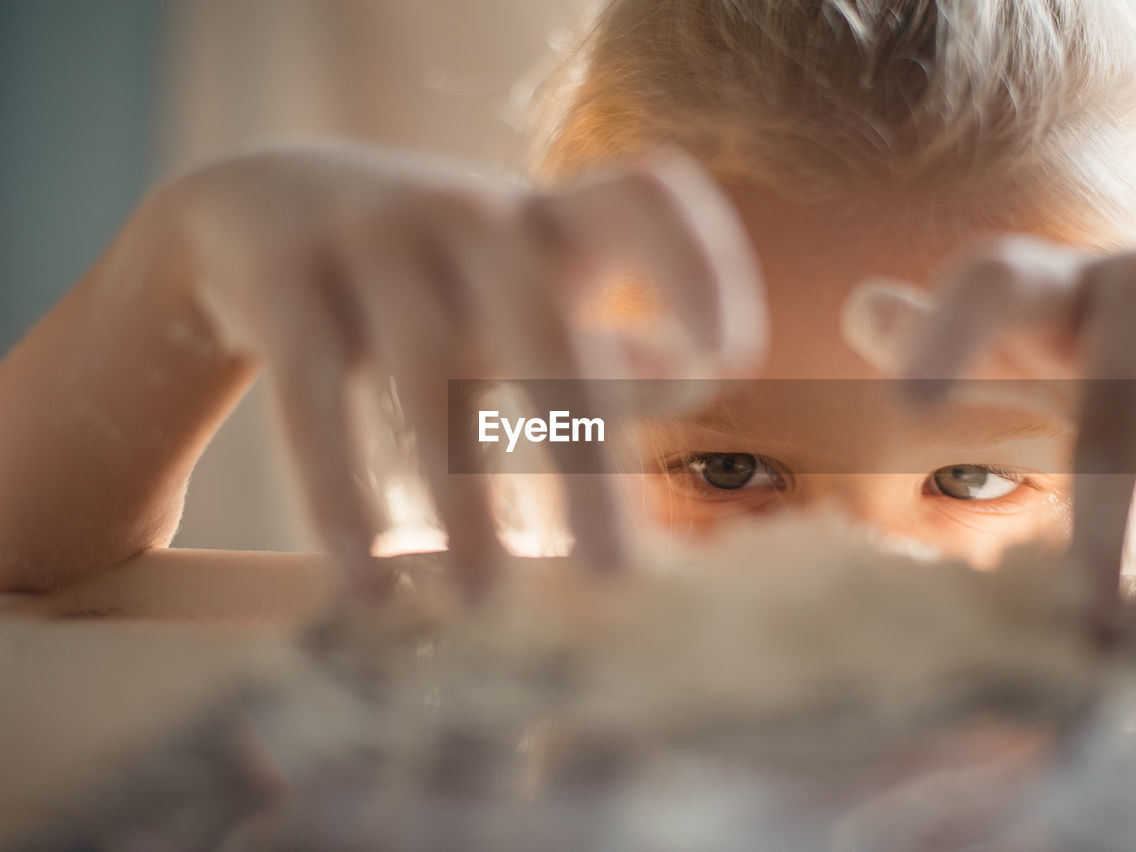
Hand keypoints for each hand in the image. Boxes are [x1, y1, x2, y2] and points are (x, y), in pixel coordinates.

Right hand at [159, 141, 765, 598]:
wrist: (260, 192)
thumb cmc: (437, 267)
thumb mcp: (523, 280)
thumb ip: (603, 331)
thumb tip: (693, 378)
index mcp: (547, 219)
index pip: (647, 200)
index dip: (699, 267)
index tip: (723, 360)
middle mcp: (471, 216)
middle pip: (542, 333)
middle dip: (583, 461)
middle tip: (611, 579)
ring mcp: (373, 238)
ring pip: (427, 380)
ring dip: (462, 501)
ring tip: (483, 603)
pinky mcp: (284, 279)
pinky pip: (312, 400)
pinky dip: (342, 498)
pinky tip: (366, 584)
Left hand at [842, 234, 1135, 650]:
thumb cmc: (1117, 332)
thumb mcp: (1041, 327)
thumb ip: (952, 332)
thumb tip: (861, 306)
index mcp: (1062, 283)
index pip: (995, 282)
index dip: (949, 333)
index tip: (910, 406)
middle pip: (1111, 415)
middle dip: (1096, 531)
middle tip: (1077, 628)